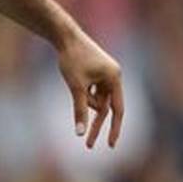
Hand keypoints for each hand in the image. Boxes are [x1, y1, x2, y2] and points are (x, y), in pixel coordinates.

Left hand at [56, 29, 123, 148]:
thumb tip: (80, 132)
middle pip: (105, 108)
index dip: (114, 128)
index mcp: (115, 78)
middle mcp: (114, 76)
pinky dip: (82, 93)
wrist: (64, 36)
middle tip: (88, 145)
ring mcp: (106, 74)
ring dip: (83, 101)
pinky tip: (73, 80)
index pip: (117, 110)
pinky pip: (91, 91)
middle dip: (96, 124)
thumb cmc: (71, 59)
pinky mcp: (97, 72)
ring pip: (96, 99)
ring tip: (73, 81)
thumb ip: (79, 110)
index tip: (110, 145)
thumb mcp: (76, 87)